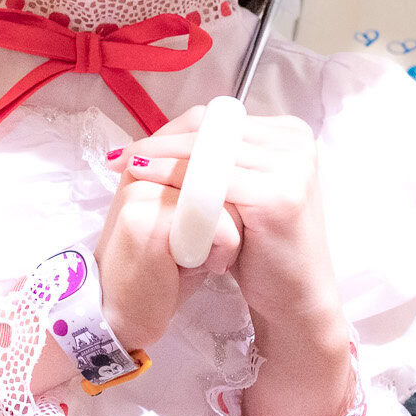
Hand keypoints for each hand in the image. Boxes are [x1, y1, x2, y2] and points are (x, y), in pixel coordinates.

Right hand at [92, 161, 237, 353]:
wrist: (125, 318)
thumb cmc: (161, 274)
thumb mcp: (185, 226)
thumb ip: (204, 192)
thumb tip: (246, 169)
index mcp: (149, 166)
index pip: (208, 151)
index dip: (228, 191)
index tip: (218, 226)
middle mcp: (141, 172)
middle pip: (219, 171)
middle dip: (232, 210)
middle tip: (215, 245)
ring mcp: (141, 194)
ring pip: (223, 198)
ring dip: (230, 233)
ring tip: (210, 256)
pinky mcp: (146, 221)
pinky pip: (217, 224)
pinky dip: (224, 250)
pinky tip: (208, 268)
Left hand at [112, 102, 342, 328]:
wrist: (293, 297)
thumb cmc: (259, 247)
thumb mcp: (236, 191)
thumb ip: (213, 160)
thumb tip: (158, 139)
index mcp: (287, 134)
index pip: (215, 119)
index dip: (170, 130)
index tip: (133, 147)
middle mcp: (296, 141)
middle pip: (210, 131)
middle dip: (159, 142)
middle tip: (119, 156)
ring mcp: (292, 166)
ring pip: (207, 154)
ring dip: (161, 159)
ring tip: (128, 169)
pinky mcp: (280, 194)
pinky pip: (212, 181)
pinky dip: (176, 181)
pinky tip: (148, 185)